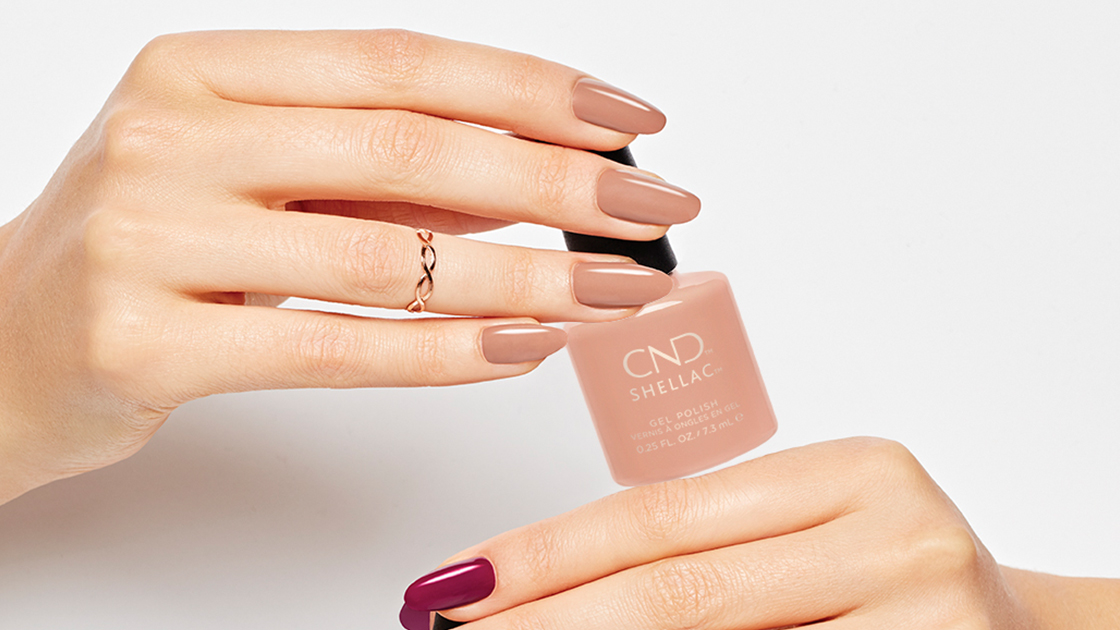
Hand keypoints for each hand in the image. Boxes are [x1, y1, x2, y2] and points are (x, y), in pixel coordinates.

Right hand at [0, 29, 699, 503]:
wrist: (4, 345)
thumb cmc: (147, 247)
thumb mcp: (250, 175)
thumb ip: (372, 168)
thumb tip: (536, 170)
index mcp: (203, 70)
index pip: (403, 63)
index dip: (533, 89)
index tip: (630, 121)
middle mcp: (171, 136)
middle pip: (411, 149)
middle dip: (560, 183)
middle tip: (657, 209)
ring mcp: (151, 239)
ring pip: (387, 255)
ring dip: (531, 276)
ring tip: (621, 291)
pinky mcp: (148, 345)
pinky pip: (338, 346)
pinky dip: (449, 351)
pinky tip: (528, 348)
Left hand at [405, 438, 1119, 628]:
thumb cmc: (901, 582)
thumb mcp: (813, 536)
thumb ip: (708, 553)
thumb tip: (554, 592)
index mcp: (851, 473)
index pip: (663, 515)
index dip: (548, 552)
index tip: (463, 583)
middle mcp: (892, 535)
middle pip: (678, 590)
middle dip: (550, 619)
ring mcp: (918, 614)